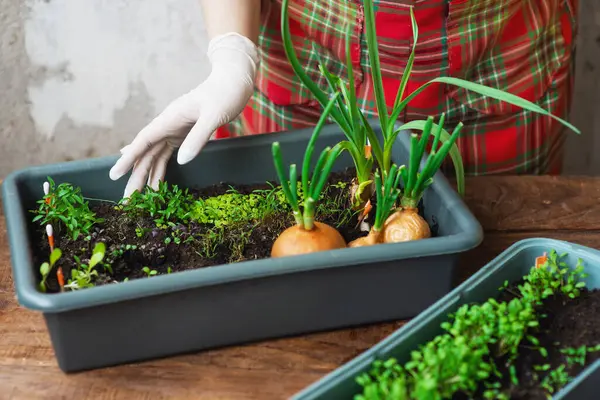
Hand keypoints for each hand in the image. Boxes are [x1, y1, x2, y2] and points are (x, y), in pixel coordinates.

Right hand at [109, 32, 257, 197]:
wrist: (233, 81)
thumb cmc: (224, 95)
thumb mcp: (214, 115)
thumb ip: (199, 137)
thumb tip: (181, 161)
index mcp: (170, 118)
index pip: (143, 141)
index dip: (128, 158)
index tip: (115, 174)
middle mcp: (167, 125)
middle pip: (145, 153)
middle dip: (135, 175)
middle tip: (126, 200)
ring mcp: (173, 131)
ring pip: (153, 156)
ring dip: (145, 176)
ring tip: (138, 199)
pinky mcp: (182, 135)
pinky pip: (166, 155)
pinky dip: (159, 170)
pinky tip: (153, 184)